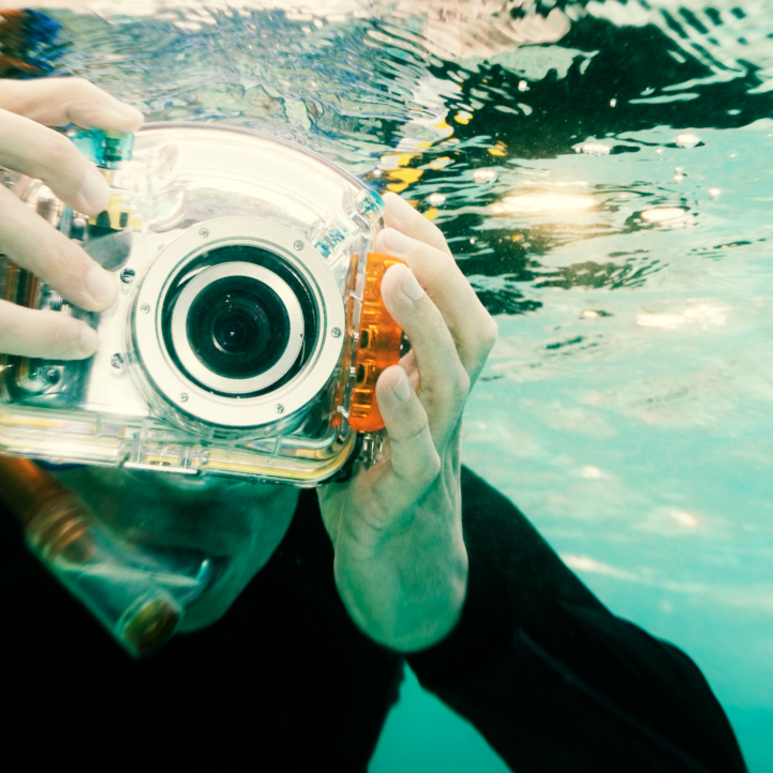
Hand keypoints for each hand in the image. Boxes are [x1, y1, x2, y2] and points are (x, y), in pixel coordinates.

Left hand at [318, 193, 497, 651]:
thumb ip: (347, 356)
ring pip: (451, 377)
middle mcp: (444, 403)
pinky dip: (404, 412)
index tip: (388, 203)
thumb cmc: (375, 479)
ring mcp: (434, 446)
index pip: (448, 296)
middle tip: (396, 233)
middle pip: (469, 325)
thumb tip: (303, 297)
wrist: (399, 569)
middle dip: (438, 271)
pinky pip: (417, 448)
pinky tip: (385, 381)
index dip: (426, 245)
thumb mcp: (360, 403)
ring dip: (424, 323)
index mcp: (433, 374)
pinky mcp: (410, 489)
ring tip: (394, 280)